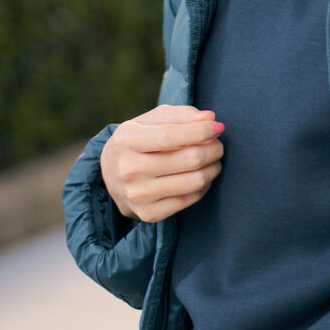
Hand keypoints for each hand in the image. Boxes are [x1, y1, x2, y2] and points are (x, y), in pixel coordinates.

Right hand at [100, 104, 223, 223]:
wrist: (112, 175)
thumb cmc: (139, 140)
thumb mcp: (152, 120)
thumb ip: (181, 116)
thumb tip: (209, 119)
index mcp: (126, 141)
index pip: (170, 136)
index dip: (201, 131)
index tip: (218, 127)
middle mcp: (129, 170)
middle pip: (189, 159)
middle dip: (213, 149)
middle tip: (217, 145)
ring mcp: (138, 195)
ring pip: (195, 181)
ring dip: (213, 168)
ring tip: (213, 159)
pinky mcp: (149, 213)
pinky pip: (191, 199)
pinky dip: (204, 186)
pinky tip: (201, 176)